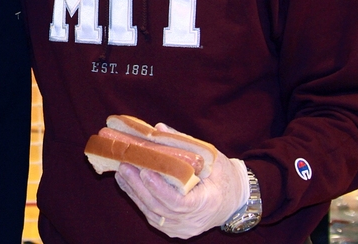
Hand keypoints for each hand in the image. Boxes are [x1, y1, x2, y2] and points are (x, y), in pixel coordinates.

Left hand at [114, 123, 249, 239]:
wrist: (235, 201)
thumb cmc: (225, 176)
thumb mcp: (211, 157)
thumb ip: (185, 143)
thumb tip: (158, 129)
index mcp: (207, 204)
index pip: (179, 203)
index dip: (159, 189)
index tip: (145, 172)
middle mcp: (193, 222)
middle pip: (160, 208)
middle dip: (138, 187)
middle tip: (124, 165)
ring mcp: (182, 228)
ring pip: (153, 214)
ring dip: (134, 192)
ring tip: (121, 171)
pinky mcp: (174, 228)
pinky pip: (152, 216)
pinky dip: (138, 199)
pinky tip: (127, 184)